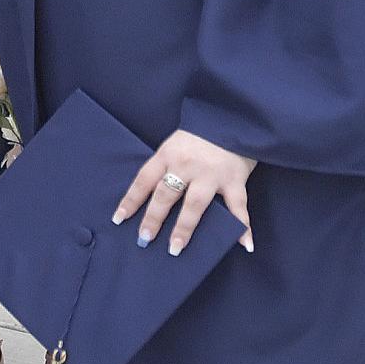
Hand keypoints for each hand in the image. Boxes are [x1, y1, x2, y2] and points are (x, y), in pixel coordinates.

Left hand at [114, 129, 256, 255]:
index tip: (119, 220)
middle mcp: (187, 164)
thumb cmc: (200, 134)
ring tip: (175, 248)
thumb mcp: (175, 144)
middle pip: (166, 194)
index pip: (144, 180)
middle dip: (154, 219)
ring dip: (184, 228)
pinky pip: (238, 206)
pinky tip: (245, 244)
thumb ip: (166, 167)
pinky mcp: (234, 178)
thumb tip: (151, 197)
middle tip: (144, 239)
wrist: (233, 115)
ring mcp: (211, 173)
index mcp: (168, 154)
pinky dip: (243, 226)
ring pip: (195, 204)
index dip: (131, 200)